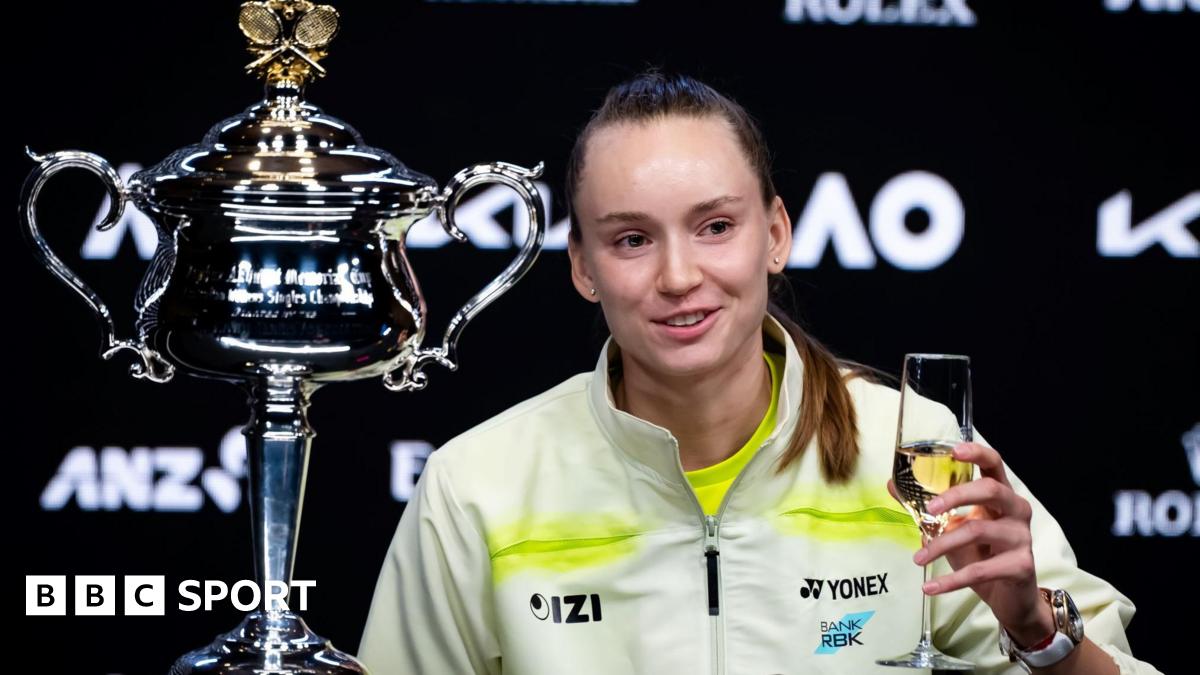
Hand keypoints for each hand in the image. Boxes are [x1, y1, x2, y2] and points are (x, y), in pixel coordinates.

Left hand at [888, 442, 1055, 646]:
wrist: (1011, 598)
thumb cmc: (982, 555)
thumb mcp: (952, 528)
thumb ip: (928, 509)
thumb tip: (892, 484)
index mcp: (1000, 496)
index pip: (994, 464)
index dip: (977, 453)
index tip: (954, 451)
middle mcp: (1016, 510)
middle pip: (990, 490)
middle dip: (956, 495)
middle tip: (929, 509)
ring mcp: (1021, 538)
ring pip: (977, 531)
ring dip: (942, 545)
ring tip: (919, 558)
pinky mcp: (1020, 566)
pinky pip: (980, 570)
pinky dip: (951, 581)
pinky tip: (930, 588)